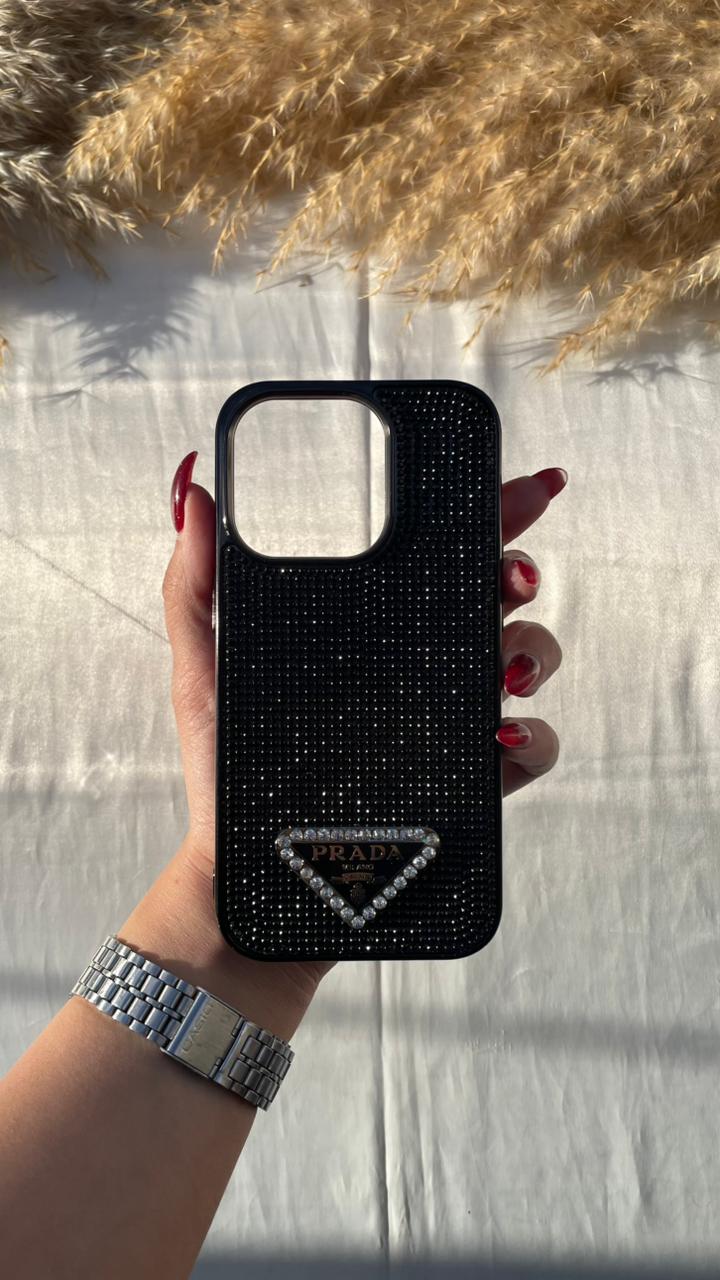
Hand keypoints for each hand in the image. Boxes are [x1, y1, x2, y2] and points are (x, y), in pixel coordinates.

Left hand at [160, 454, 565, 993]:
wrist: (253, 877)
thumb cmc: (224, 777)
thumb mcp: (205, 671)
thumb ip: (196, 582)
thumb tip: (187, 491)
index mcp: (369, 631)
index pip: (440, 555)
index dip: (491, 514)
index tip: (521, 489)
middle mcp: (416, 668)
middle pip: (496, 598)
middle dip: (518, 574)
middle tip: (507, 583)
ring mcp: (447, 723)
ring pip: (526, 661)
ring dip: (532, 651)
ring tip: (504, 669)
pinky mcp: (468, 782)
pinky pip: (530, 749)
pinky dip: (533, 738)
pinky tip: (501, 736)